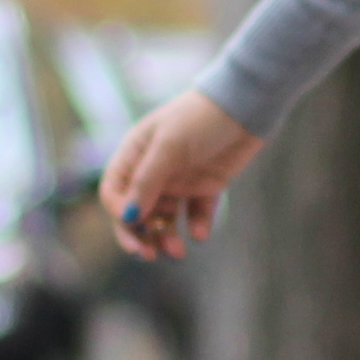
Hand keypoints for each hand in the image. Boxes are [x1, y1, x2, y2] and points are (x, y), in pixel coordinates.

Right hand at [102, 90, 261, 259]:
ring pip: (166, 217)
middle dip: (140, 235)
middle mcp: (154, 170)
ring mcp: (181, 179)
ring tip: (178, 251)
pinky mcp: (207, 185)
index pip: (114, 193)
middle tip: (149, 255)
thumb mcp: (169, 146)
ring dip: (167, 236)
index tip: (135, 226)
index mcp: (135, 155)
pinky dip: (197, 225)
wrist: (245, 105)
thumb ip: (148, 181)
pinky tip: (200, 233)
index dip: (120, 213)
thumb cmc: (200, 118)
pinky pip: (197, 212)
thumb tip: (129, 217)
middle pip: (138, 212)